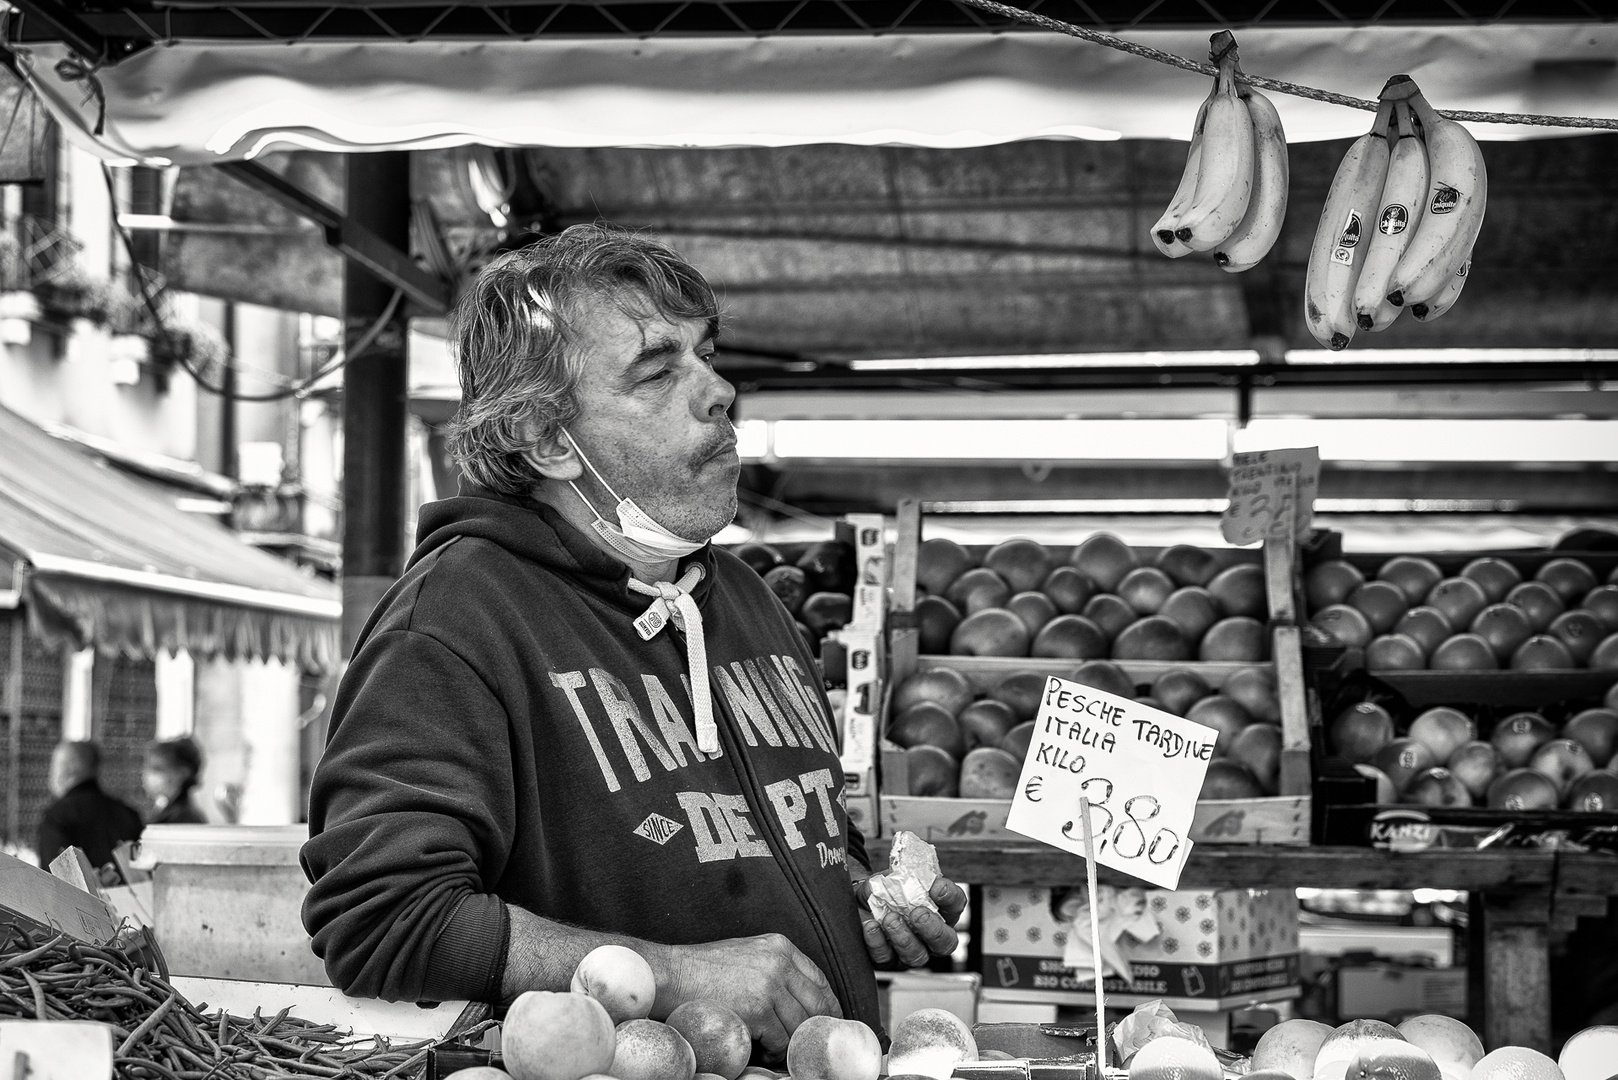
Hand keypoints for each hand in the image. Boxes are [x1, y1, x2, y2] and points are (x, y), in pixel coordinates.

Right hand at [663, 933, 841, 1056]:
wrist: (671, 976)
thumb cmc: (701, 969)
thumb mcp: (747, 954)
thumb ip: (775, 969)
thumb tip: (800, 998)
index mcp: (780, 947)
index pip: (820, 980)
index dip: (826, 1006)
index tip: (825, 1022)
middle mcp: (779, 963)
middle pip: (818, 1005)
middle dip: (814, 1028)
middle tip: (806, 1043)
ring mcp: (770, 986)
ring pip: (800, 1026)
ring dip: (790, 1043)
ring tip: (775, 1049)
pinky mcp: (758, 1010)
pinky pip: (781, 1040)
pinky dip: (774, 1052)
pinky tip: (763, 1051)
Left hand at [854, 875, 966, 968]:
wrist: (859, 902)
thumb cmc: (884, 890)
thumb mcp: (892, 878)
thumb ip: (900, 877)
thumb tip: (902, 879)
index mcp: (939, 911)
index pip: (955, 906)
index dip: (951, 898)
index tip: (937, 887)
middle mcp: (930, 936)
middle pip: (946, 943)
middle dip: (933, 929)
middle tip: (918, 914)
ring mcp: (910, 951)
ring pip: (916, 956)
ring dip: (904, 938)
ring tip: (890, 919)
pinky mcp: (887, 960)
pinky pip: (885, 958)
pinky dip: (877, 942)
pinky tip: (871, 927)